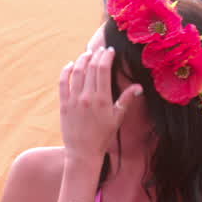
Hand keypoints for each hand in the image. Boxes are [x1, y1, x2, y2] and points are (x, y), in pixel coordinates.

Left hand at [58, 46, 142, 165]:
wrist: (83, 152)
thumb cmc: (103, 136)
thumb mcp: (117, 118)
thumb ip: (126, 100)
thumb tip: (138, 87)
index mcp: (102, 99)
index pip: (103, 69)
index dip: (106, 56)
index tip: (110, 51)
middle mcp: (87, 97)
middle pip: (90, 68)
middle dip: (96, 55)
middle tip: (100, 50)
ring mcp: (73, 100)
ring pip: (76, 72)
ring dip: (81, 60)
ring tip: (87, 54)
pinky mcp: (63, 105)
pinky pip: (62, 83)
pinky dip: (65, 72)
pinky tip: (70, 65)